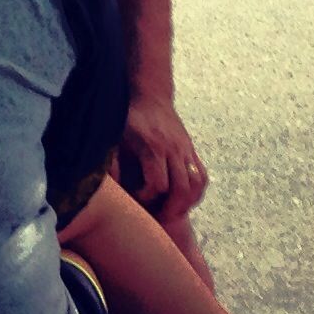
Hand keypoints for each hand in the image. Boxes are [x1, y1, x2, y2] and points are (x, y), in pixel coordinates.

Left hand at [119, 91, 208, 224]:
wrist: (150, 95)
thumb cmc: (129, 119)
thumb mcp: (116, 137)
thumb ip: (113, 163)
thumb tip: (112, 189)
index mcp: (153, 146)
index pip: (158, 184)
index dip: (147, 198)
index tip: (135, 199)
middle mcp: (173, 148)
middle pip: (181, 188)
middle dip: (170, 209)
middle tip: (158, 218)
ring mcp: (185, 149)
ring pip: (196, 183)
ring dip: (186, 203)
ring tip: (172, 213)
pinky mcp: (191, 149)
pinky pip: (201, 175)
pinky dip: (195, 192)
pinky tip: (182, 200)